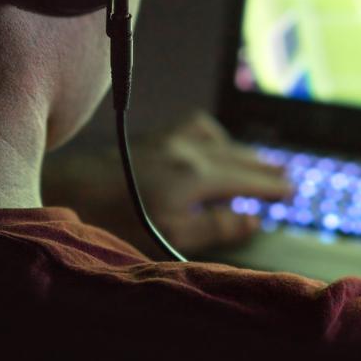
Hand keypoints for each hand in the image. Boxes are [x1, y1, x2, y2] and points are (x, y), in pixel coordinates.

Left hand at [129, 111, 291, 253]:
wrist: (69, 188)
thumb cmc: (116, 220)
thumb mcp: (170, 234)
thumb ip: (215, 228)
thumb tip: (251, 221)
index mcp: (196, 176)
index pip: (245, 181)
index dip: (270, 187)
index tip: (291, 191)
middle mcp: (187, 150)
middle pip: (236, 157)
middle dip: (262, 167)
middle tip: (284, 176)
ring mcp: (168, 139)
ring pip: (218, 139)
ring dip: (239, 150)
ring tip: (254, 162)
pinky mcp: (151, 136)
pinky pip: (193, 126)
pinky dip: (211, 135)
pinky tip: (210, 143)